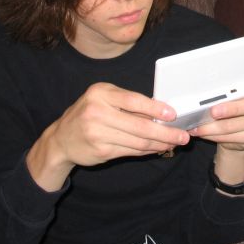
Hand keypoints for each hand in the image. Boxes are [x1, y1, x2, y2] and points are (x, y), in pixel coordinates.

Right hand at [26, 82, 188, 190]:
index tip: (173, 114)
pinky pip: (131, 151)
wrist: (61, 139)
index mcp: (100, 93)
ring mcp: (98, 133)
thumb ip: (127, 104)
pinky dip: (147, 150)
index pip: (133, 100)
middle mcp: (97, 112)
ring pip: (137, 140)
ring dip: (159, 143)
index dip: (155, 108)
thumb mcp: (103, 99)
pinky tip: (158, 148)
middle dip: (165, 132)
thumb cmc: (88, 114)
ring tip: (174, 142)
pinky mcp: (101, 150)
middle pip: (139, 125)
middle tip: (183, 136)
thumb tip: (161, 112)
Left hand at [190, 71, 243, 150]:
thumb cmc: (236, 100)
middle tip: (214, 111)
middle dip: (233, 109)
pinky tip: (203, 132)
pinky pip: (234, 137)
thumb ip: (234, 85)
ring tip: (200, 126)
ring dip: (217, 126)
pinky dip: (215, 135)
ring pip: (240, 125)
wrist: (238, 127)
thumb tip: (211, 84)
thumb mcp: (238, 90)